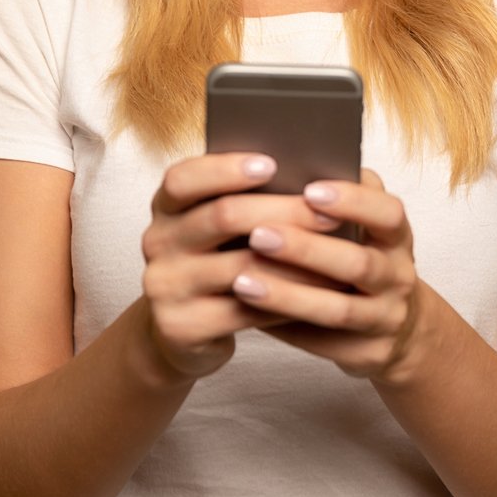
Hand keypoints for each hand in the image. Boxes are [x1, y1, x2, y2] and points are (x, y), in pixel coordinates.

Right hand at [138, 151, 354, 382]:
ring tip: (339, 255)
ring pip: (243, 267)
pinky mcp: (180, 327)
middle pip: (222, 216)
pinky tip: (320, 294)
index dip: (226, 169)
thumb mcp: (216, 229)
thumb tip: (311, 177)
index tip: (273, 164)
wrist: (180, 331)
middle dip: (284, 211)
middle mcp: (156, 242)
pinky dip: (288, 300)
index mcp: (165, 207)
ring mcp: (165, 286)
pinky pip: (246, 310)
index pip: (183, 178)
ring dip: (297, 261)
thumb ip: (244, 201)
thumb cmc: (215, 263)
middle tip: (330, 214)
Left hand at [228, 168, 426, 382]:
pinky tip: (248, 313)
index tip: (309, 190)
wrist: (397, 329)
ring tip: (241, 281)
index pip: (387, 214)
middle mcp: (399, 277)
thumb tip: (285, 168)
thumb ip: (338, 200)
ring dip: (288, 295)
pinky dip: (285, 327)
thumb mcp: (364, 227)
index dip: (353, 201)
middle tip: (258, 234)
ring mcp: (387, 319)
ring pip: (338, 310)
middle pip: (358, 263)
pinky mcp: (369, 354)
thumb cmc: (362, 258)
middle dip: (306, 249)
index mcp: (397, 237)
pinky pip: (323, 343)